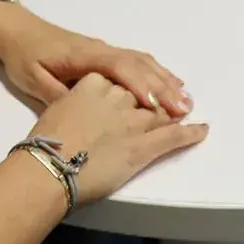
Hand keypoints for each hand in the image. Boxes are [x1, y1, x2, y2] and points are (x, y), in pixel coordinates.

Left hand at [0, 10, 192, 116]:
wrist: (17, 30)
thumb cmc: (24, 56)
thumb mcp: (32, 80)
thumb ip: (57, 95)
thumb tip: (84, 112)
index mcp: (83, 56)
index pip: (118, 68)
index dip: (139, 86)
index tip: (157, 106)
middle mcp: (100, 49)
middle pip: (138, 65)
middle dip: (162, 87)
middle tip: (185, 109)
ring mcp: (104, 50)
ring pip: (141, 61)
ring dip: (164, 80)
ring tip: (186, 100)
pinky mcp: (104, 54)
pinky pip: (136, 61)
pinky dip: (156, 72)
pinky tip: (170, 84)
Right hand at [26, 73, 209, 203]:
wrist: (46, 166)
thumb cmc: (41, 141)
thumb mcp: (51, 107)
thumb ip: (69, 100)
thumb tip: (74, 103)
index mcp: (92, 85)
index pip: (119, 78)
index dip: (131, 83)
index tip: (138, 86)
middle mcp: (116, 98)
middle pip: (142, 92)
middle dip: (158, 94)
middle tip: (172, 96)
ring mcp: (132, 122)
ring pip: (160, 110)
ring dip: (175, 108)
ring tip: (187, 107)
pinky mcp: (142, 147)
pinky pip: (172, 136)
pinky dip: (190, 133)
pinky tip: (202, 130)